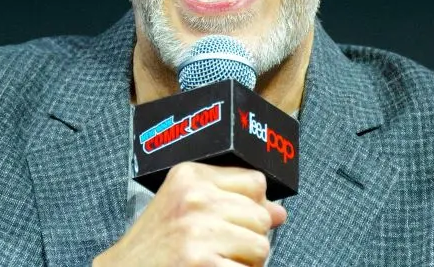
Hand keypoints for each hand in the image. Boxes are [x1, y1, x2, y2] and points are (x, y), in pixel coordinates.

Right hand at [94, 162, 287, 266]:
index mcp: (190, 176)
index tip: (232, 221)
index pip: (256, 182)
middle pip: (261, 216)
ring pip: (261, 246)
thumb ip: (231, 201)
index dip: (251, 207)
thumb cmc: (154, 245)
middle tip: (216, 248)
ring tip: (213, 261)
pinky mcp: (203, 263)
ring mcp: (199, 231)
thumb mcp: (183, 207)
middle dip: (247, 238)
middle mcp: (194, 198)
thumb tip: (279, 211)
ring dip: (243, 262)